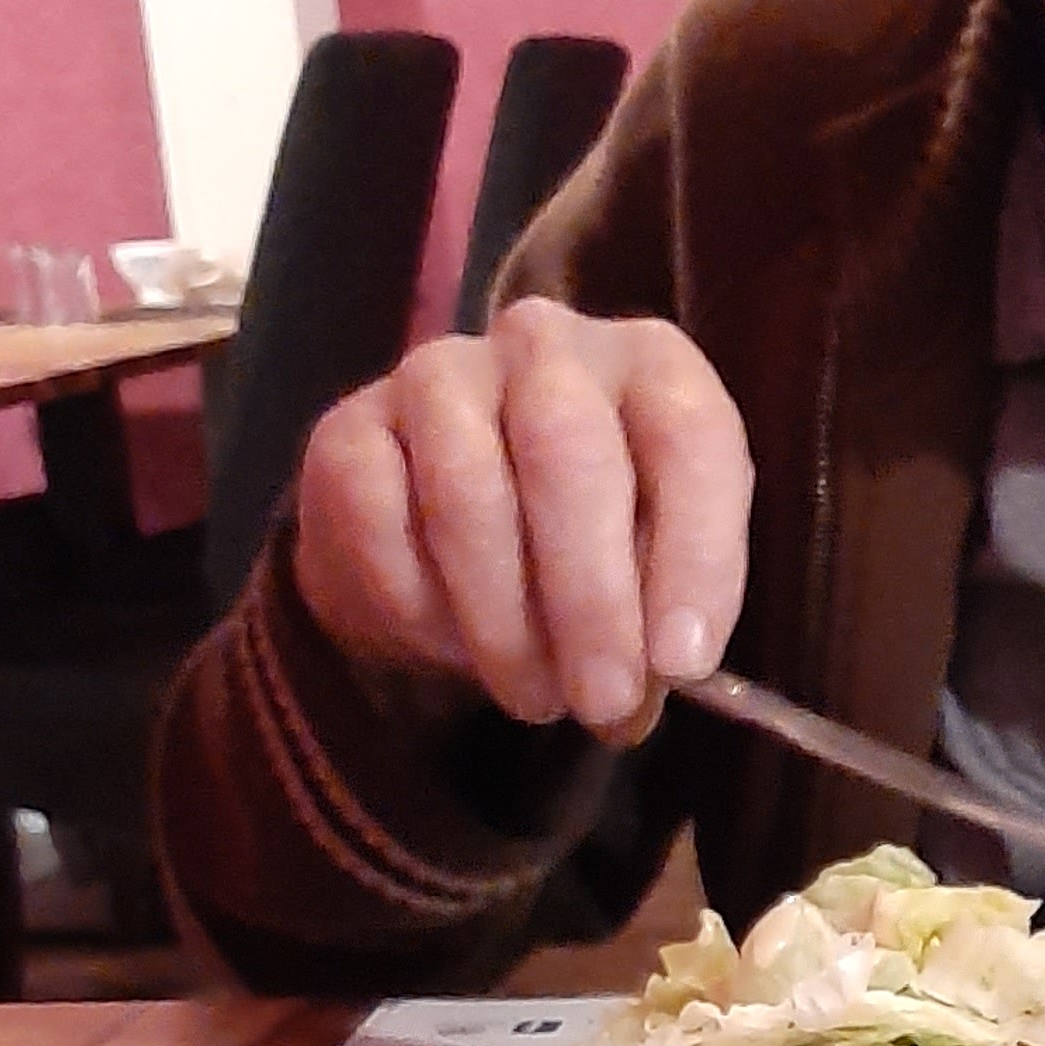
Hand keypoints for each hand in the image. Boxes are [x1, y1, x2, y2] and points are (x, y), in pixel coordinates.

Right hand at [292, 299, 752, 738]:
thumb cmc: (580, 552)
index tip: (682, 662)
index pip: (691, 435)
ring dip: (504, 619)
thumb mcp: (647, 576)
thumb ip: (660, 618)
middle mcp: (546, 345)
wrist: (436, 547)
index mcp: (651, 365)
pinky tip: (448, 649)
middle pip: (569, 452)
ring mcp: (437, 373)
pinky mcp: (349, 428)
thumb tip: (648, 685)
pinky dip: (419, 608)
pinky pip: (378, 519)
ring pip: (468, 490)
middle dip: (590, 598)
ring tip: (533, 696)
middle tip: (600, 700)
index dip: (695, 554)